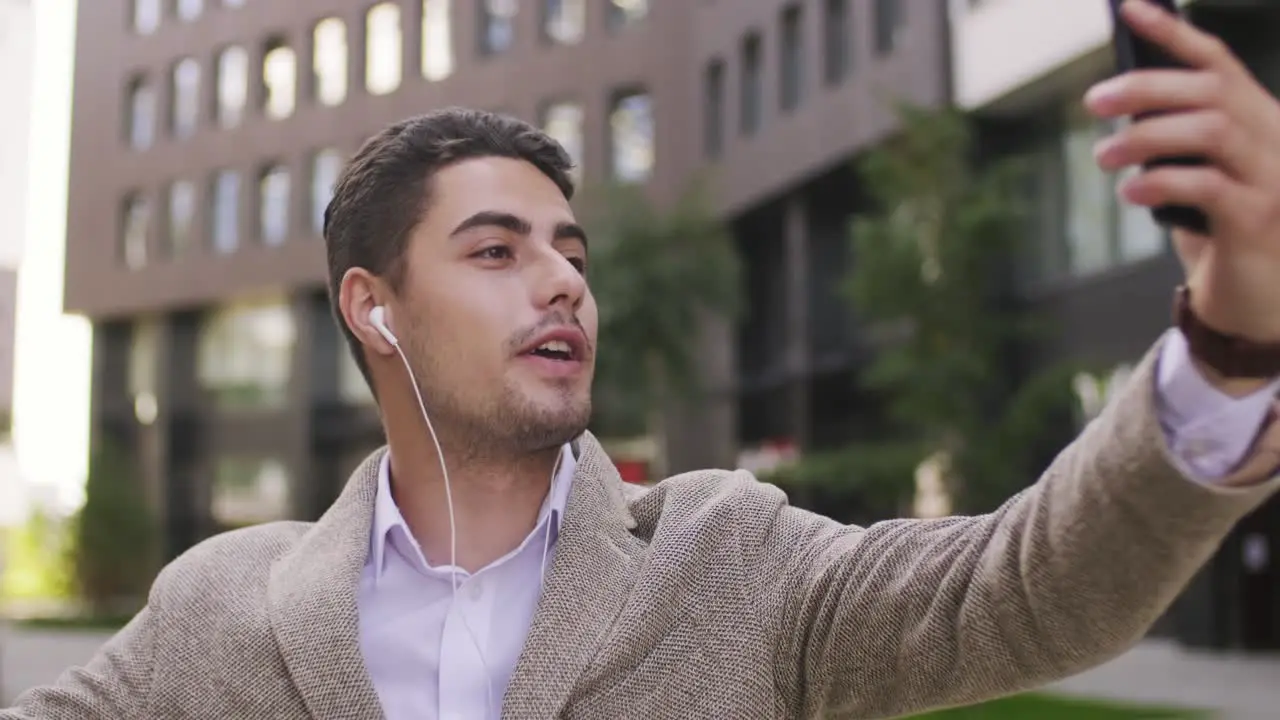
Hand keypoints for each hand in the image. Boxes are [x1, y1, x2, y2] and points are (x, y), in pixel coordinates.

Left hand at [1084, 0, 1279, 343]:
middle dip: (1148, 87)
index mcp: (1260, 120)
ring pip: (1212, 130)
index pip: (1218, 62)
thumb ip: (1173, 141)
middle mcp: (1276, 139)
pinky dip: (1162, 181)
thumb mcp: (1197, 175)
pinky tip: (1131, 191)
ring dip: (1147, 136)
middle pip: (1212, 91)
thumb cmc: (1219, 231)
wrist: (1258, 302)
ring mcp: (1275, 179)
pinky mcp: (1261, 221)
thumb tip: (1119, 102)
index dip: (1173, 32)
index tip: (1128, 8)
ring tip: (1103, 155)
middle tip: (1094, 100)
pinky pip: (1210, 186)